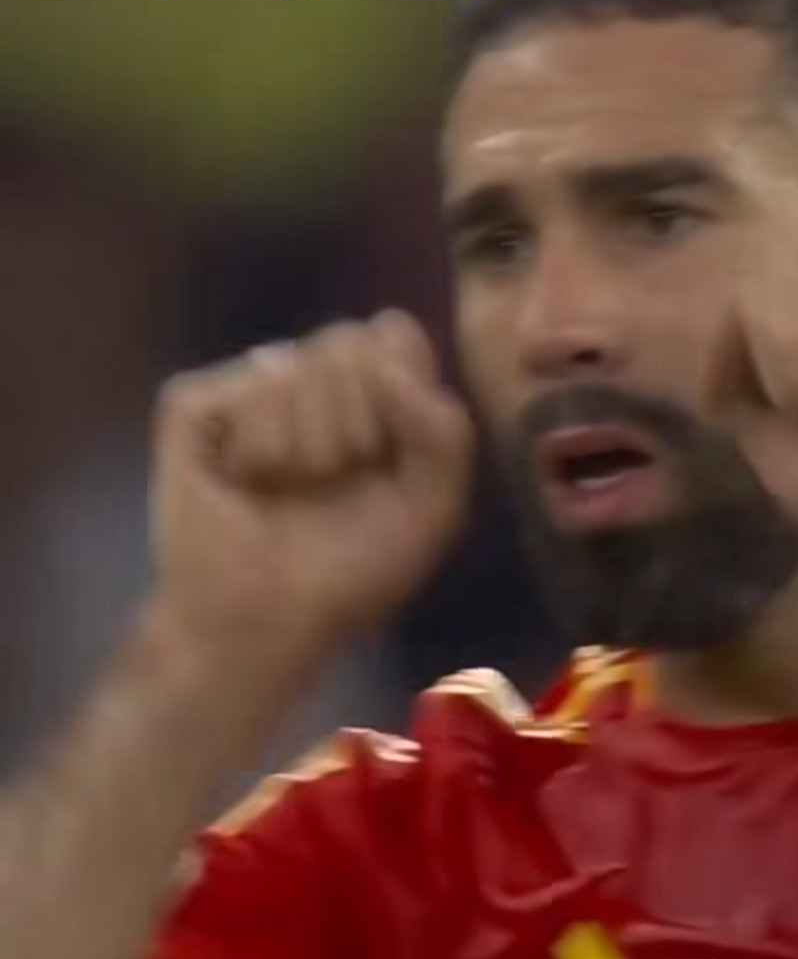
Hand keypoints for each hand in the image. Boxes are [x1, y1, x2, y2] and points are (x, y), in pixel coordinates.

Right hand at [149, 311, 472, 666]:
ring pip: (301, 365)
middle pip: (350, 342)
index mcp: (369, 388)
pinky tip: (246, 481)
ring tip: (288, 490)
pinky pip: (251, 389)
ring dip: (310, 449)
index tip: (390, 459)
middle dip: (359, 428)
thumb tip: (380, 349)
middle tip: (334, 482)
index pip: (395, 335)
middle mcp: (308, 375)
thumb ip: (444, 427)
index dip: (402, 397)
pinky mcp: (192, 403)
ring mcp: (248, 385)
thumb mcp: (433, 504)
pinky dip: (262, 449)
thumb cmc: (352, 567)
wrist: (268, 623)